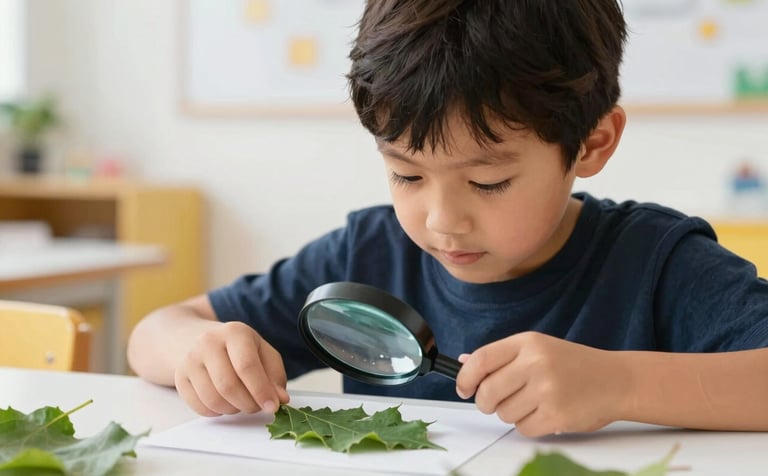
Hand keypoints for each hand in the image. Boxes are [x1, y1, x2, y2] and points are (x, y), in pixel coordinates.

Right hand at [174, 321, 289, 416]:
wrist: (196, 337)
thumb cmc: (236, 347)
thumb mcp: (262, 351)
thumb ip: (274, 375)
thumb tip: (280, 399)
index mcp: (234, 332)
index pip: (246, 366)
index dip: (261, 391)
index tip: (272, 407)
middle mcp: (208, 342)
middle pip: (228, 386)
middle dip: (248, 404)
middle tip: (257, 406)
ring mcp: (190, 359)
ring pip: (213, 400)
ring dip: (233, 409)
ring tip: (242, 402)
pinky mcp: (180, 377)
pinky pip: (199, 407)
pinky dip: (217, 412)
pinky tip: (225, 402)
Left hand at [455, 331, 629, 436]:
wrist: (616, 380)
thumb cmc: (574, 365)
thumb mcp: (538, 348)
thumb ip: (501, 356)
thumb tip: (464, 362)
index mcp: (527, 343)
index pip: (481, 360)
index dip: (465, 378)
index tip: (463, 388)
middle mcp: (536, 363)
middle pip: (487, 392)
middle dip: (486, 402)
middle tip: (495, 402)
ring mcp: (547, 390)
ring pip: (504, 413)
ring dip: (512, 414)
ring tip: (533, 402)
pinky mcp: (557, 415)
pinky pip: (523, 429)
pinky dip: (530, 426)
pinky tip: (545, 413)